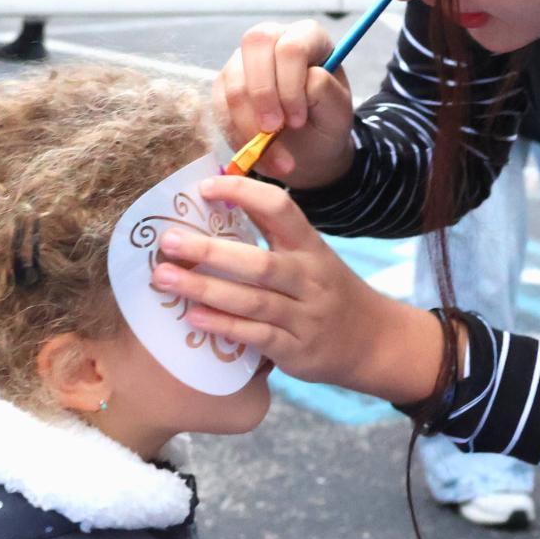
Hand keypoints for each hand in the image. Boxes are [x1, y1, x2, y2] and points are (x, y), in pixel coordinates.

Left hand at [152, 175, 445, 404]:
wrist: (374, 341)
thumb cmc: (328, 292)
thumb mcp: (312, 256)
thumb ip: (272, 235)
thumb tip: (217, 204)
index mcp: (311, 246)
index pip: (280, 209)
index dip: (243, 193)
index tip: (206, 187)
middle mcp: (310, 278)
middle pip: (259, 262)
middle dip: (210, 252)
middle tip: (168, 241)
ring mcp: (305, 316)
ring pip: (253, 301)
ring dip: (205, 290)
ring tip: (165, 278)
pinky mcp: (298, 350)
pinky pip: (257, 337)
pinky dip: (224, 327)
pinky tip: (193, 318)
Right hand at [214, 20, 354, 187]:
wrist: (307, 147)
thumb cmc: (325, 122)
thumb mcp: (337, 112)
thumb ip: (326, 91)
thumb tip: (308, 77)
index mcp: (308, 37)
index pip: (292, 46)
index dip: (291, 84)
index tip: (297, 120)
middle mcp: (274, 39)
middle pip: (255, 45)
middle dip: (262, 94)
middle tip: (273, 130)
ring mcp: (244, 60)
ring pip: (234, 82)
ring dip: (249, 124)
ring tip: (272, 156)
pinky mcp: (224, 84)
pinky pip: (220, 106)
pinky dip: (236, 135)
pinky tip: (257, 153)